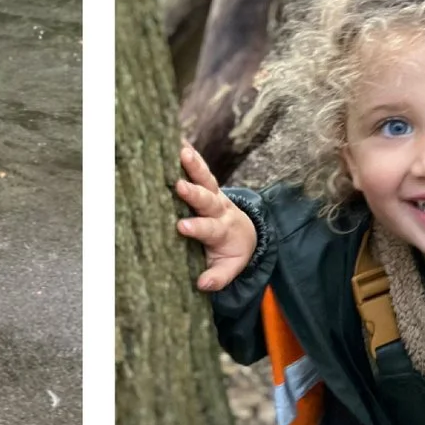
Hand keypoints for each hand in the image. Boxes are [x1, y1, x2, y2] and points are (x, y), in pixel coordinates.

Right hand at [175, 140, 257, 292]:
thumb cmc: (231, 253)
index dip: (197, 227)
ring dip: (195, 165)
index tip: (182, 226)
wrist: (245, 234)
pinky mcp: (209, 186)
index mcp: (223, 231)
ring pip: (206, 178)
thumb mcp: (230, 269)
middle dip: (194, 193)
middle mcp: (220, 209)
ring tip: (182, 151)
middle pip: (208, 199)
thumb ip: (218, 277)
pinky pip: (201, 169)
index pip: (210, 229)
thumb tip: (203, 284)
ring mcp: (215, 195)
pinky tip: (178, 140)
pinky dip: (192, 155)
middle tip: (179, 185)